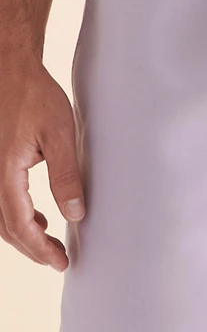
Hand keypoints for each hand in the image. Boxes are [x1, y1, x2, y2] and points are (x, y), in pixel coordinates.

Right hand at [0, 58, 84, 270]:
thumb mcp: (60, 134)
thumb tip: (75, 214)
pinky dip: (17, 214)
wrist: (9, 69)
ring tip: (50, 243)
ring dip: (24, 232)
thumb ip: (66, 176)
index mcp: (4, 172)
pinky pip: (0, 199)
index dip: (39, 248)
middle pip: (6, 227)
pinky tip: (39, 216)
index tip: (60, 262)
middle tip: (58, 260)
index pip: (20, 224)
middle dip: (32, 247)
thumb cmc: (35, 96)